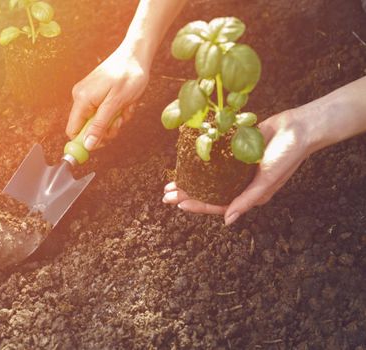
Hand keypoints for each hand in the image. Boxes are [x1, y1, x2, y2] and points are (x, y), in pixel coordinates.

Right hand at [66, 45, 149, 150]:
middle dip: (106, 129)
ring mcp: (89, 95)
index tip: (103, 142)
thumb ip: (99, 125)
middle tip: (119, 121)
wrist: (136, 54)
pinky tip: (125, 102)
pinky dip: (116, 112)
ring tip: (125, 107)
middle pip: (87, 128)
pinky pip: (104, 112)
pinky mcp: (97, 94)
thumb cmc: (128, 75)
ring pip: (99, 122)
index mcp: (82, 100)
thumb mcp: (115, 104)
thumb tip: (88, 145)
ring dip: (114, 120)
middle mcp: (81, 98)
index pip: (73, 131)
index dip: (86, 141)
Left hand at [163, 109, 311, 224]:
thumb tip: (227, 221)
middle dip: (187, 193)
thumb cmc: (286, 157)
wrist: (297, 127)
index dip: (198, 205)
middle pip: (208, 190)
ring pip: (207, 175)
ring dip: (189, 178)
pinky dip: (199, 159)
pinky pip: (213, 156)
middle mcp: (240, 182)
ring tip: (171, 180)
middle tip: (166, 195)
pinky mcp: (233, 149)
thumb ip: (246, 200)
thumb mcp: (266, 181)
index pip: (217, 203)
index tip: (179, 204)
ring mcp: (236, 166)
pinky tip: (185, 159)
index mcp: (247, 194)